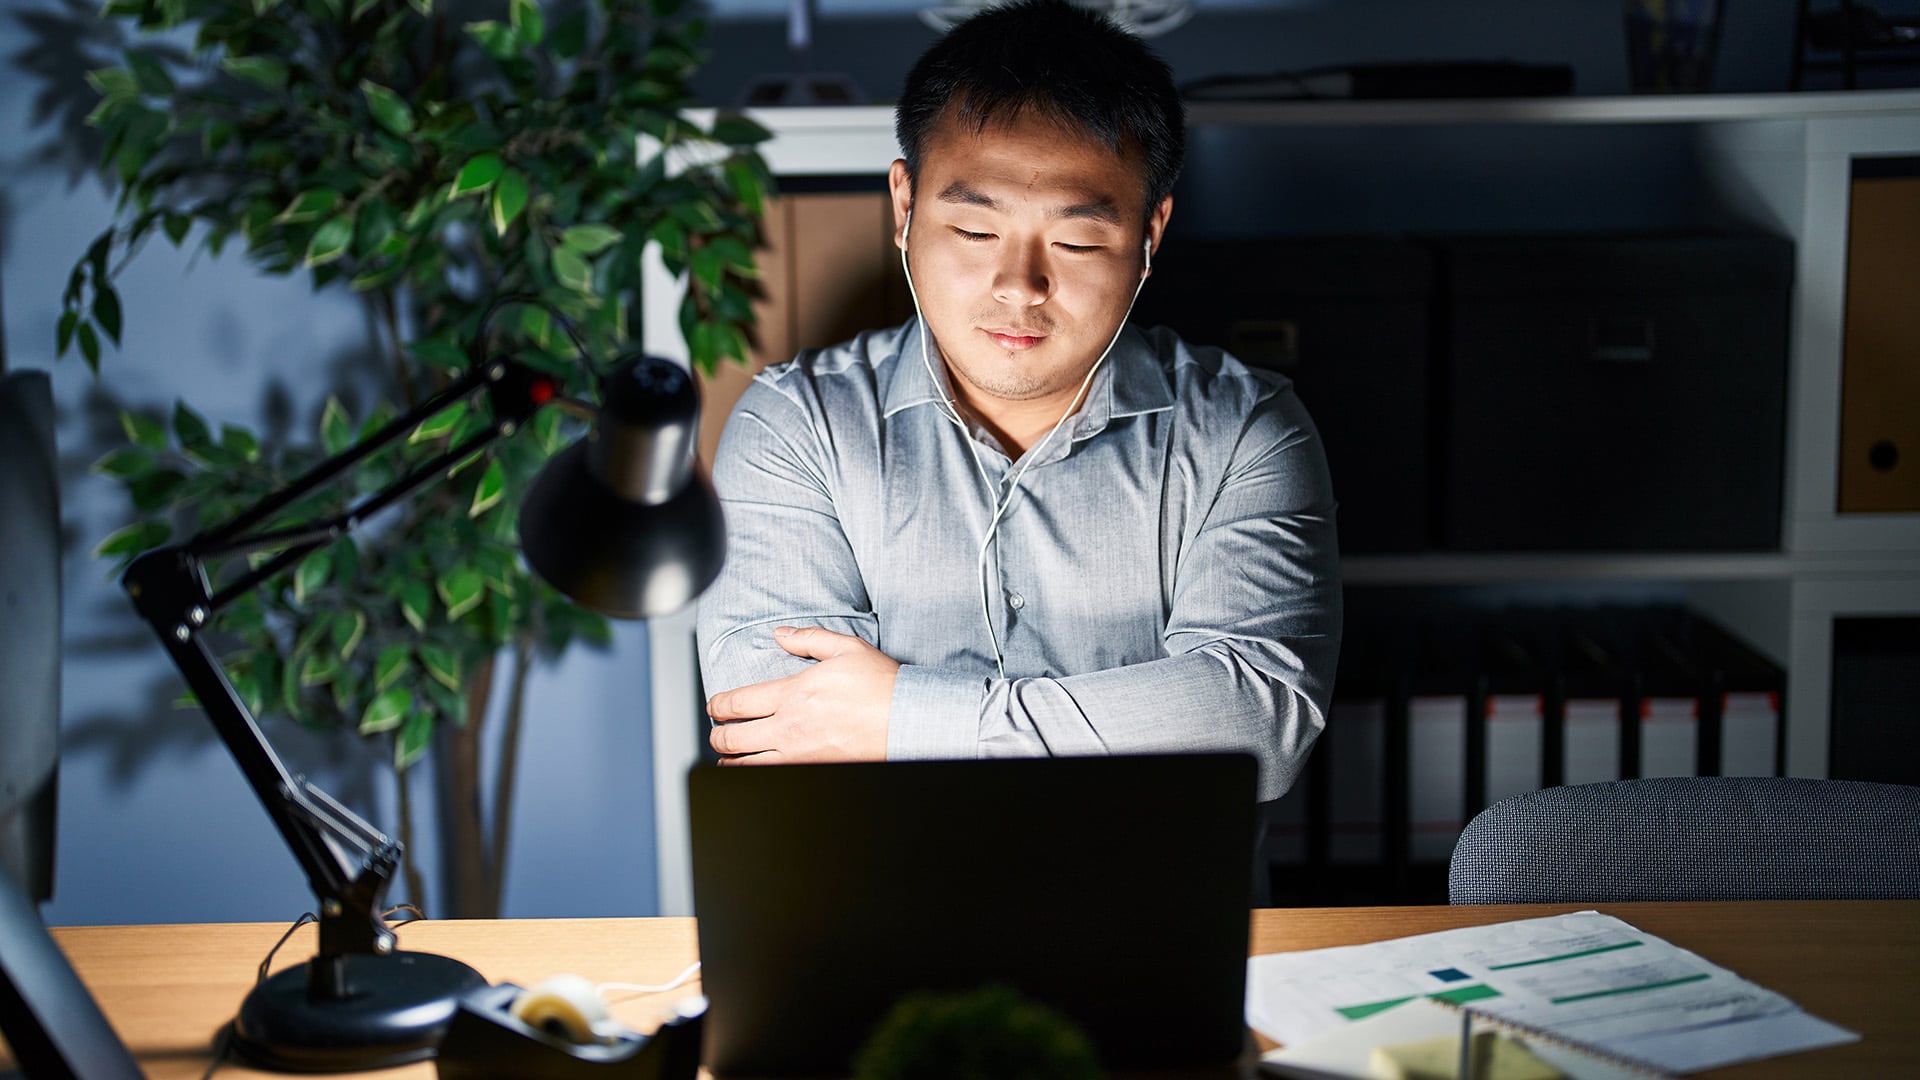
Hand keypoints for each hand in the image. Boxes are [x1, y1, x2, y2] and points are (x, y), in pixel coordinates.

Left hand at [706, 626, 898, 764]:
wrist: (907, 720)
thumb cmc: (881, 685)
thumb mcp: (846, 648)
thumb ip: (807, 639)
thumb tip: (779, 634)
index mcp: (793, 694)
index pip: (737, 702)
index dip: (717, 705)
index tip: (715, 706)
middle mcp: (789, 727)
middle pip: (732, 738)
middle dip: (717, 735)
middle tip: (718, 733)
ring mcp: (799, 755)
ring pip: (745, 765)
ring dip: (730, 761)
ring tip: (728, 757)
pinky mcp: (811, 771)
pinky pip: (769, 777)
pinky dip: (754, 774)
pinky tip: (753, 771)